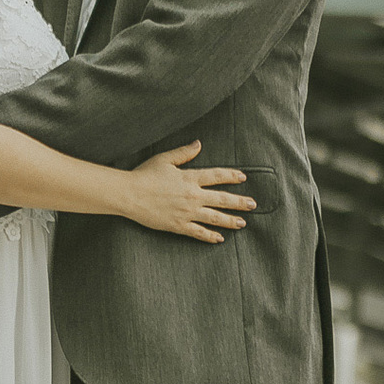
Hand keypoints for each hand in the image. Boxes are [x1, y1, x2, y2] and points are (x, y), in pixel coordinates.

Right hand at [127, 140, 255, 243]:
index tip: (243, 177)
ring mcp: (187, 212)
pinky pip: (199, 232)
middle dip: (239, 202)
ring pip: (215, 218)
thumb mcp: (164, 159)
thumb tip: (199, 144)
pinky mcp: (179, 225)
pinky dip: (210, 236)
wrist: (130, 194)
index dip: (232, 176)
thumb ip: (184, 153)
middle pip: (222, 199)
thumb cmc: (144, 175)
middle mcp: (193, 196)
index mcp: (190, 178)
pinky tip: (220, 238)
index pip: (217, 176)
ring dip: (230, 220)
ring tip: (242, 223)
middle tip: (253, 205)